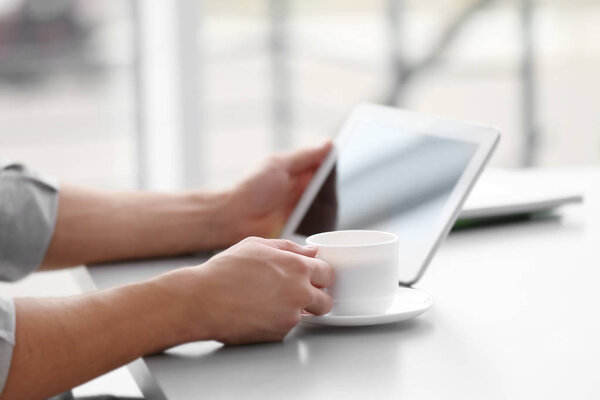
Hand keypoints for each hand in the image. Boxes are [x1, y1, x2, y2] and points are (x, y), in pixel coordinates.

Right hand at [167, 237, 333, 344]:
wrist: (201, 301)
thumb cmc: (224, 271)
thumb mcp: (257, 245)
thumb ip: (289, 247)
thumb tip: (310, 251)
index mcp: (297, 267)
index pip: (328, 273)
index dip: (319, 275)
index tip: (311, 277)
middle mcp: (298, 293)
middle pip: (326, 301)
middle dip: (315, 297)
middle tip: (296, 293)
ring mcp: (289, 317)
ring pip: (306, 315)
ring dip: (295, 310)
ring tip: (269, 302)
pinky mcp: (277, 335)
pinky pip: (286, 328)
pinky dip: (276, 322)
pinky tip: (257, 312)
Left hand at [225, 142, 331, 239]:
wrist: (235, 218)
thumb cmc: (252, 189)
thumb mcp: (278, 165)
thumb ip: (305, 156)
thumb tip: (329, 143)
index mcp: (298, 172)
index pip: (325, 168)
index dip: (331, 169)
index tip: (333, 170)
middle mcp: (303, 191)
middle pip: (328, 190)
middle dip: (328, 192)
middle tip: (319, 194)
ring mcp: (304, 210)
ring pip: (327, 208)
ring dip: (325, 209)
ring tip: (313, 208)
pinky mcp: (302, 228)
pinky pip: (319, 225)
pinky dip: (320, 223)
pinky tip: (315, 222)